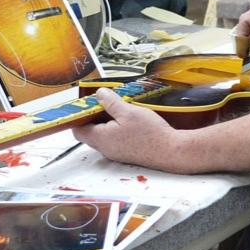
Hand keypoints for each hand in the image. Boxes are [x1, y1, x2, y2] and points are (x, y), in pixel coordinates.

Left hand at [71, 88, 194, 172]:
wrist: (171, 152)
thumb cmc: (150, 134)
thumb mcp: (129, 111)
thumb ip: (111, 102)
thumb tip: (99, 94)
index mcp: (101, 138)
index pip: (78, 129)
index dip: (80, 117)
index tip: (88, 105)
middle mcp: (106, 149)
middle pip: (90, 133)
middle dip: (95, 118)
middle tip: (105, 105)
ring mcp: (117, 154)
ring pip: (104, 137)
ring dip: (108, 125)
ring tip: (121, 112)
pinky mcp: (128, 155)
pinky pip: (116, 142)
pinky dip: (118, 132)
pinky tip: (131, 124)